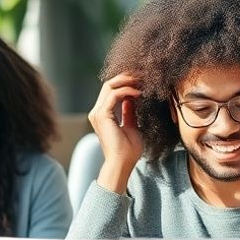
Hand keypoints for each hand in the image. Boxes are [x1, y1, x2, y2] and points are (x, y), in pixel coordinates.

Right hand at [89, 73, 144, 193]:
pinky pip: (114, 95)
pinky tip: (139, 93)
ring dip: (127, 81)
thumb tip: (132, 99)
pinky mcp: (102, 115)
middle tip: (143, 75)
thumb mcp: (132, 126)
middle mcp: (97, 112)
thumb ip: (130, 112)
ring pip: (110, 86)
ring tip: (142, 81)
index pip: (112, 90)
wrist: (122, 164)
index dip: (126, 82)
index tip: (142, 80)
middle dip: (127, 77)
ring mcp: (97, 113)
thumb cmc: (128, 150)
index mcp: (102, 114)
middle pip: (110, 84)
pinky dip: (127, 91)